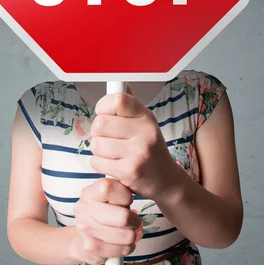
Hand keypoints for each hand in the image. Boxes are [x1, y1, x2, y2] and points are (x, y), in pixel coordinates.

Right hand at [72, 178, 142, 264]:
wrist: (81, 239)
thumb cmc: (103, 214)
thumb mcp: (110, 197)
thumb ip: (121, 190)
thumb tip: (136, 189)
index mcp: (90, 192)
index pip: (107, 187)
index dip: (125, 195)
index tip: (128, 200)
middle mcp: (83, 209)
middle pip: (123, 217)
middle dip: (134, 221)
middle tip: (134, 221)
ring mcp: (85, 229)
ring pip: (126, 236)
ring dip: (132, 236)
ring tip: (128, 233)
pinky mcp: (90, 247)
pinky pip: (122, 250)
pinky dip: (127, 248)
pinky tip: (122, 243)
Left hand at [89, 84, 177, 200]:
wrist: (167, 181)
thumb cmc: (150, 149)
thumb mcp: (144, 123)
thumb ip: (129, 107)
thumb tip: (120, 83)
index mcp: (146, 116)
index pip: (117, 100)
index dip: (103, 106)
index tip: (104, 114)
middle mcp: (145, 132)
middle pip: (100, 123)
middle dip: (97, 132)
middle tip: (107, 138)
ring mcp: (138, 152)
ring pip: (96, 144)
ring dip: (98, 151)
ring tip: (111, 154)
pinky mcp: (130, 171)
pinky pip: (97, 162)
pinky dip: (100, 164)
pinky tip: (112, 165)